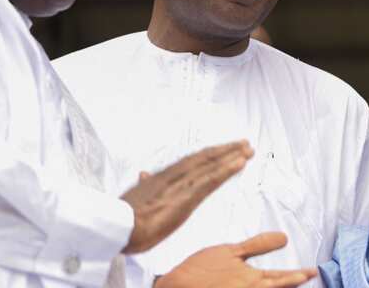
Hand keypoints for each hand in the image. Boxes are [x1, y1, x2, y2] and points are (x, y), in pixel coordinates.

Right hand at [121, 141, 252, 253]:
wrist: (119, 226)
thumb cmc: (124, 217)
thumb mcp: (136, 197)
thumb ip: (145, 185)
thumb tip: (144, 174)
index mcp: (164, 177)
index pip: (192, 162)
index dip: (211, 154)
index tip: (226, 148)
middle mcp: (176, 176)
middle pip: (206, 158)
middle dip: (226, 150)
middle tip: (245, 143)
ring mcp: (182, 184)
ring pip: (212, 165)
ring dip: (232, 155)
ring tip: (248, 149)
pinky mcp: (187, 196)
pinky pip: (212, 179)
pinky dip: (227, 169)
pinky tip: (240, 162)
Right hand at [157, 232, 316, 287]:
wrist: (177, 287)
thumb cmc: (201, 268)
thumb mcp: (230, 251)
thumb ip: (258, 245)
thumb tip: (284, 237)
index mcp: (252, 279)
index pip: (281, 278)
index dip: (298, 275)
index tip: (312, 272)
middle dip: (294, 285)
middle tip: (309, 277)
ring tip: (294, 284)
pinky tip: (268, 287)